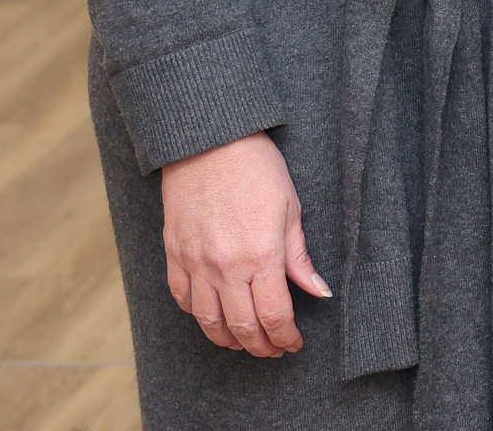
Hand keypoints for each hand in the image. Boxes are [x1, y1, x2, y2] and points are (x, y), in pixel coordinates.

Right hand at [158, 131, 328, 356]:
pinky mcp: (174, 255)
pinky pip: (182, 299)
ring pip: (208, 321)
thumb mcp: (290, 209)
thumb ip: (299, 257)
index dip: (286, 337)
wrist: (209, 142)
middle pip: (242, 326)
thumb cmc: (257, 169)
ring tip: (245, 342)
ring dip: (228, 339)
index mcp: (261, 256)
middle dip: (260, 346)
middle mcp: (225, 267)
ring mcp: (195, 263)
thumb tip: (318, 292)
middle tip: (273, 350)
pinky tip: (212, 317)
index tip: (294, 343)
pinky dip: (198, 316)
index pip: (274, 315)